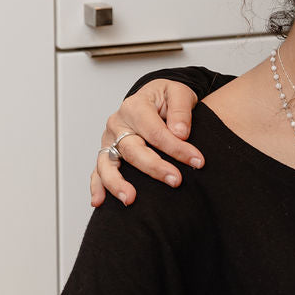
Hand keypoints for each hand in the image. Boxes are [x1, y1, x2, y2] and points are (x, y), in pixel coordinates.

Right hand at [90, 81, 202, 207]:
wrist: (155, 98)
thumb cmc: (167, 97)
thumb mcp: (179, 92)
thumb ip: (181, 110)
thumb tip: (180, 132)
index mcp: (135, 106)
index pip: (155, 131)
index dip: (176, 148)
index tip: (197, 160)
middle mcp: (118, 124)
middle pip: (132, 150)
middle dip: (154, 167)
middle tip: (176, 180)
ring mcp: (109, 140)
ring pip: (107, 164)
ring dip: (117, 183)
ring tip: (130, 199)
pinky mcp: (107, 153)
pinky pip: (98, 171)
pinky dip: (97, 186)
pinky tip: (100, 202)